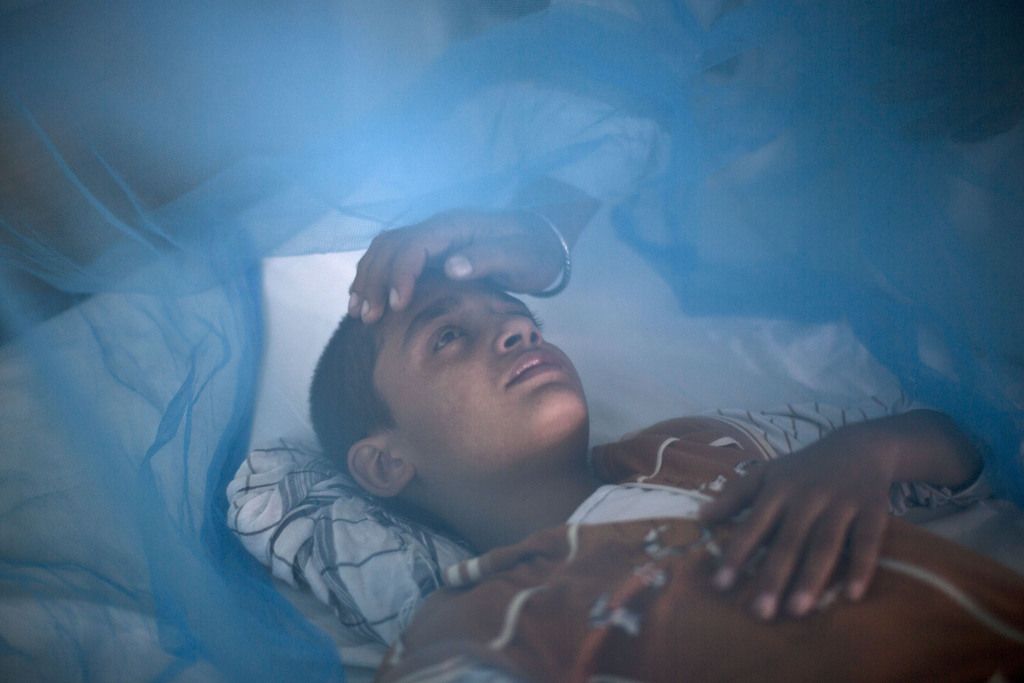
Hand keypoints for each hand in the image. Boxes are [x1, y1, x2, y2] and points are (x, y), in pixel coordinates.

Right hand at [348, 209, 565, 322]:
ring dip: (368, 279)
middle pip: (390, 247)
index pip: (413, 246)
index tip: (396, 306)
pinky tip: (367, 301)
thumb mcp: (519, 257)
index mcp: (454, 227)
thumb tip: (452, 267)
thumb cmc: (534, 251)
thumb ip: (488, 258)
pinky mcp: (430, 250)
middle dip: (374, 281)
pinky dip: (375, 278)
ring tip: (359, 312)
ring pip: (384, 251)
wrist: (544, 240)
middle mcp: (437, 228)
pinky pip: (392, 258)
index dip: (400, 275)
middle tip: (369, 317)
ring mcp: (431, 237)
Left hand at [699, 423, 899, 620]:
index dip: (737, 554)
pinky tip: (852, 596)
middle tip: (760, 612)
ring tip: (797, 610)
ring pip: (825, 544)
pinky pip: (867, 541)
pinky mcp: (872, 509)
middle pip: (789, 541)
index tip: (719, 584)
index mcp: (778, 489)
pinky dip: (862, 567)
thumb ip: (735, 495)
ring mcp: (841, 503)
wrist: (858, 446)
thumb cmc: (802, 468)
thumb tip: (700, 517)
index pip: (753, 525)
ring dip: (811, 578)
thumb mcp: (766, 473)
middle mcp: (807, 497)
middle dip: (773, 577)